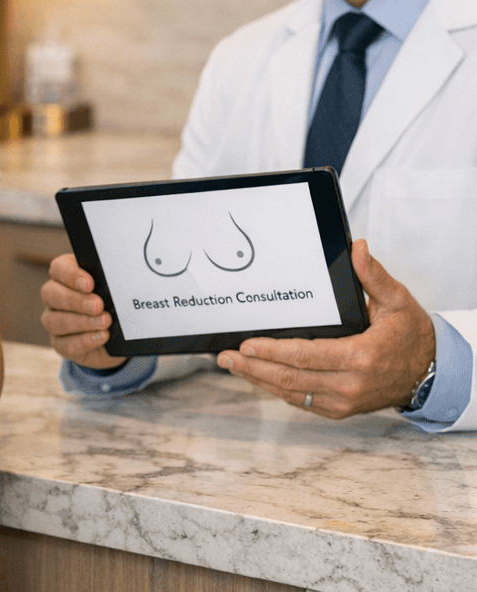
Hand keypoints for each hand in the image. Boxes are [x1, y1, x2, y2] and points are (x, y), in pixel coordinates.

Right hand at [40, 253, 128, 368]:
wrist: (119, 335)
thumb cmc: (113, 302)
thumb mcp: (113, 288)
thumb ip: (110, 281)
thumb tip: (118, 279)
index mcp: (65, 275)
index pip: (58, 269)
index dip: (70, 275)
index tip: (90, 284)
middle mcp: (54, 296)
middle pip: (50, 294)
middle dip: (75, 300)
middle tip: (98, 305)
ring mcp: (53, 321)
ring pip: (54, 320)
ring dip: (81, 322)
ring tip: (105, 322)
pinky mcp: (60, 344)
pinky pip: (65, 344)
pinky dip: (84, 341)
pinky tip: (102, 337)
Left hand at [216, 240, 436, 417]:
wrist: (429, 371)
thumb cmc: (410, 334)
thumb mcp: (397, 300)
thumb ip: (373, 275)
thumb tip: (357, 249)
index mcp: (360, 356)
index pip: (305, 356)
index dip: (272, 352)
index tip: (246, 344)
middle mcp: (350, 383)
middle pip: (292, 378)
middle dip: (254, 367)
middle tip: (226, 357)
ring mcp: (344, 400)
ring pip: (293, 393)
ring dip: (259, 380)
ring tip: (232, 366)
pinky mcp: (340, 408)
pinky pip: (303, 402)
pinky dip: (277, 390)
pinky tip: (258, 377)